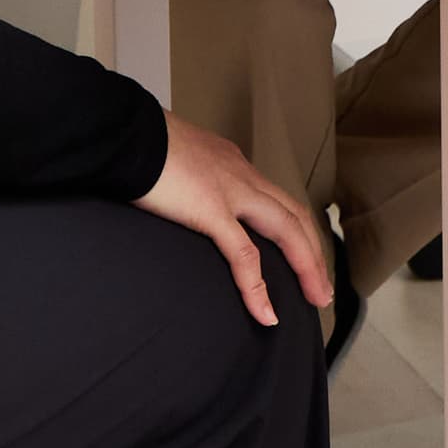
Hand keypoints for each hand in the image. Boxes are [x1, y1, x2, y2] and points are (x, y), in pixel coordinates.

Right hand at [135, 114, 336, 327]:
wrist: (124, 133)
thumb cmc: (138, 146)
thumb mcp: (175, 161)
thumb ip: (188, 178)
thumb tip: (180, 195)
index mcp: (233, 164)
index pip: (277, 199)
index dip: (297, 229)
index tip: (303, 255)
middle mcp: (242, 175)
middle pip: (294, 216)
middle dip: (314, 252)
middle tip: (322, 288)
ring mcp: (230, 191)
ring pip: (286, 230)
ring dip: (306, 266)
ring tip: (316, 299)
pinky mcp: (211, 210)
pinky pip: (244, 255)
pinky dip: (257, 287)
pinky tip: (266, 314)